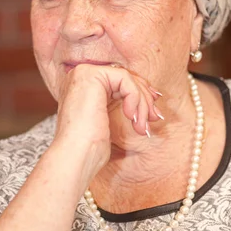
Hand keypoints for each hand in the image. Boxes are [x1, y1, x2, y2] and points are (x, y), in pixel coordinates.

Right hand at [54, 64, 161, 180]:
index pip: (118, 81)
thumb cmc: (90, 148)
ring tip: (142, 126)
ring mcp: (83, 73)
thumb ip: (123, 104)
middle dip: (144, 98)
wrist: (75, 157)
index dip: (139, 94)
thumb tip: (152, 96)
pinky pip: (125, 79)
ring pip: (127, 78)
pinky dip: (134, 97)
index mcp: (82, 86)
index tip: (152, 112)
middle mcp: (80, 75)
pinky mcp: (91, 75)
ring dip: (142, 103)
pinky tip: (131, 117)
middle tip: (155, 118)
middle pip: (124, 78)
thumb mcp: (110, 121)